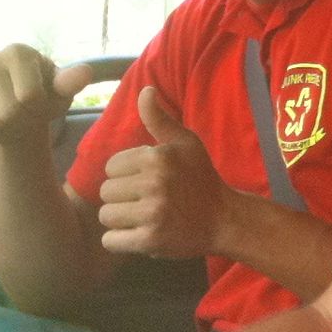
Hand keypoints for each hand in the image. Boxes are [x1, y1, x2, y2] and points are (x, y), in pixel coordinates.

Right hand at [0, 45, 94, 148]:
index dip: (39, 109)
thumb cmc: (44, 95)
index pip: (29, 96)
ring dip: (5, 131)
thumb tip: (84, 73)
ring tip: (10, 121)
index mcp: (17, 52)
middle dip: (22, 121)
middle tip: (25, 115)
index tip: (41, 103)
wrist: (18, 109)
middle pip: (8, 111)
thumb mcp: (61, 90)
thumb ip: (70, 83)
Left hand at [95, 88, 231, 259]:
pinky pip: (111, 240)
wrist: (225, 219)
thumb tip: (145, 90)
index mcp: (158, 157)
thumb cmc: (201, 178)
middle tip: (144, 200)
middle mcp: (154, 183)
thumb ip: (160, 119)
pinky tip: (138, 234)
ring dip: (120, 219)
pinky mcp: (150, 240)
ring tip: (141, 217)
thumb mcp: (186, 143)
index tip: (145, 180)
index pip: (112, 166)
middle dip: (121, 197)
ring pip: (106, 216)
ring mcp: (152, 213)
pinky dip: (120, 240)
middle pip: (106, 192)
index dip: (126, 174)